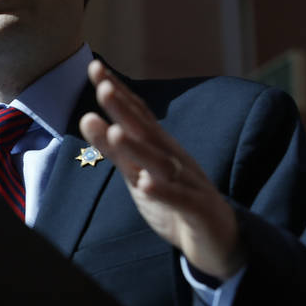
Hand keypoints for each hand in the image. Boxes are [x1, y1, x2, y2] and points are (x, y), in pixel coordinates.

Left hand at [79, 60, 241, 279]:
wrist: (218, 239)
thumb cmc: (173, 201)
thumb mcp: (139, 174)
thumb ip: (116, 150)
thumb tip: (88, 119)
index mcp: (159, 148)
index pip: (137, 113)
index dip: (117, 91)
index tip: (94, 66)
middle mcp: (173, 158)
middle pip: (146, 131)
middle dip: (124, 109)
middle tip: (101, 87)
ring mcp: (187, 182)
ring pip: (161, 162)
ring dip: (138, 147)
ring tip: (115, 133)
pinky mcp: (197, 209)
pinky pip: (179, 199)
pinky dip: (163, 191)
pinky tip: (147, 184)